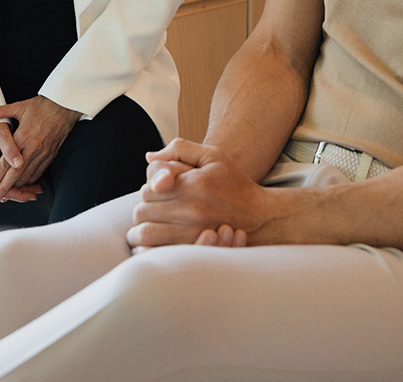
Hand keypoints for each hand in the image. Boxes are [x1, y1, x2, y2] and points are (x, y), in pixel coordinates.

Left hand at [0, 95, 80, 202]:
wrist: (65, 107)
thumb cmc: (42, 106)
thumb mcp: (20, 106)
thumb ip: (0, 112)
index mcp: (23, 137)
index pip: (7, 163)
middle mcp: (33, 148)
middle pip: (16, 174)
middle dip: (4, 189)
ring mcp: (43, 153)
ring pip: (28, 176)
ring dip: (17, 187)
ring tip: (6, 195)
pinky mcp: (51, 155)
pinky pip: (39, 172)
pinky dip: (29, 180)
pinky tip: (22, 184)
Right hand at [0, 123, 39, 203]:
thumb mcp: (2, 134)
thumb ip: (10, 150)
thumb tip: (19, 164)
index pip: (5, 189)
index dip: (21, 193)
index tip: (34, 194)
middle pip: (5, 191)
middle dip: (22, 194)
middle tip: (38, 192)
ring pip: (3, 187)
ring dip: (18, 189)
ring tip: (34, 189)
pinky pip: (1, 181)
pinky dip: (13, 183)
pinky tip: (24, 182)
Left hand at [126, 138, 267, 249]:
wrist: (260, 216)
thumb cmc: (235, 184)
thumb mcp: (212, 156)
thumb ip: (179, 149)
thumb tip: (149, 157)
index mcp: (192, 184)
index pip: (148, 189)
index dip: (150, 190)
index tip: (161, 193)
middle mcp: (191, 209)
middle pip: (142, 212)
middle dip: (144, 211)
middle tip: (156, 211)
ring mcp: (192, 233)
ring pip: (144, 234)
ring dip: (142, 232)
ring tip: (150, 229)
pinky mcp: (195, 251)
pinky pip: (157, 253)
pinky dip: (150, 250)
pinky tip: (157, 244)